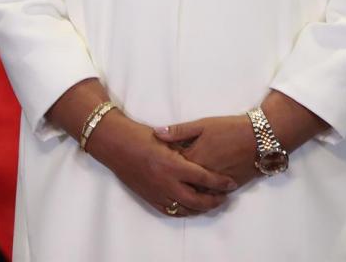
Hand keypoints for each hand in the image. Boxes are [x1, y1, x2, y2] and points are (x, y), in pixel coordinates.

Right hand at [87, 112, 238, 216]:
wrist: (115, 144)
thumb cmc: (140, 136)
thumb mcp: (167, 139)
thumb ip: (185, 150)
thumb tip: (204, 156)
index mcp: (173, 165)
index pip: (204, 179)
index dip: (220, 182)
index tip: (231, 183)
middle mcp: (166, 183)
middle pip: (198, 200)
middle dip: (214, 200)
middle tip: (224, 197)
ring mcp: (157, 193)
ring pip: (186, 208)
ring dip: (201, 208)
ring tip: (211, 202)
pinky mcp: (149, 198)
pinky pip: (171, 211)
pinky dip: (184, 211)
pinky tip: (191, 207)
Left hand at [153, 115, 259, 189]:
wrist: (260, 138)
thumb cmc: (229, 128)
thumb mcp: (202, 124)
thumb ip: (179, 131)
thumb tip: (156, 133)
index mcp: (194, 158)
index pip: (172, 168)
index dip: (164, 166)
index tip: (157, 163)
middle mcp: (203, 175)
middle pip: (183, 184)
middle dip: (174, 182)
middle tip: (165, 178)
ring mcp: (217, 184)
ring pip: (197, 194)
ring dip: (188, 192)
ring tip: (179, 188)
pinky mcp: (230, 188)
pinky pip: (213, 196)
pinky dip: (205, 195)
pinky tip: (199, 191)